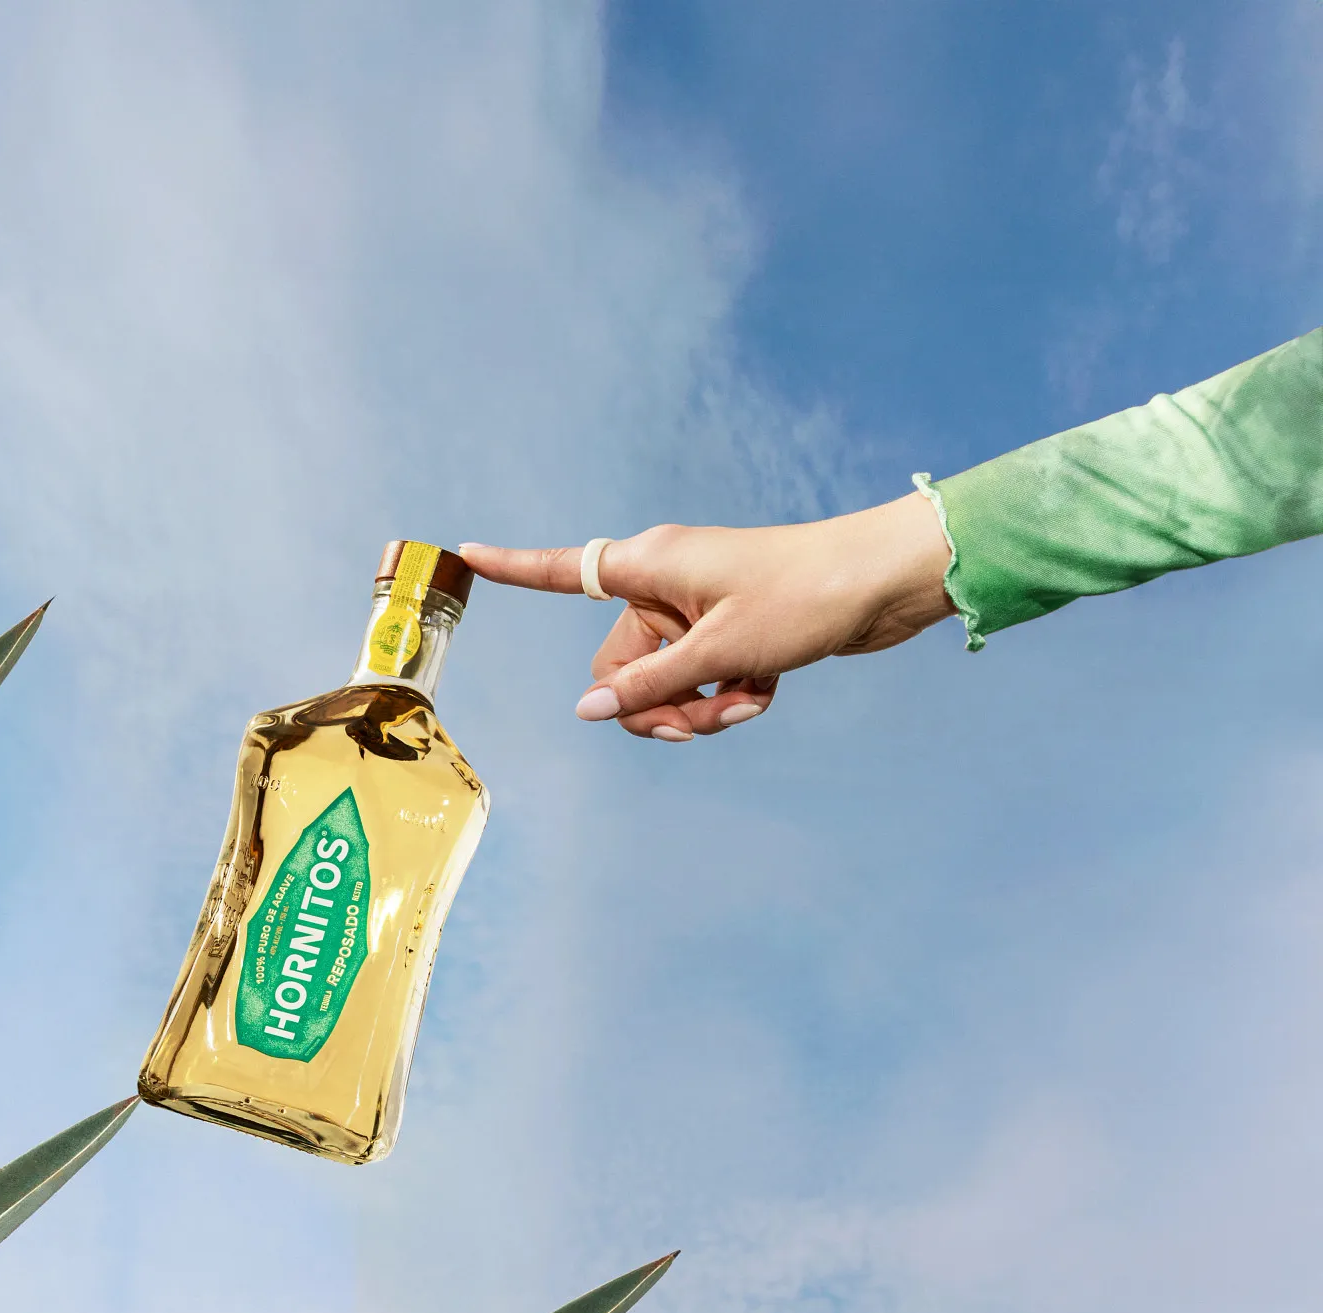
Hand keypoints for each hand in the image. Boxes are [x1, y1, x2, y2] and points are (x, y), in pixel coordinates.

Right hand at [459, 492, 956, 739]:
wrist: (883, 584)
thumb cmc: (804, 596)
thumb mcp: (722, 651)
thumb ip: (650, 687)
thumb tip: (588, 711)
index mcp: (649, 566)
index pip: (561, 569)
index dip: (512, 567)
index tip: (464, 553)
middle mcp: (664, 584)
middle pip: (617, 667)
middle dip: (654, 706)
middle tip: (699, 723)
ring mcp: (696, 610)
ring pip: (664, 686)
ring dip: (700, 709)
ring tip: (747, 704)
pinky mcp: (729, 632)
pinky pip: (701, 683)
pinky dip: (729, 697)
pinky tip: (767, 693)